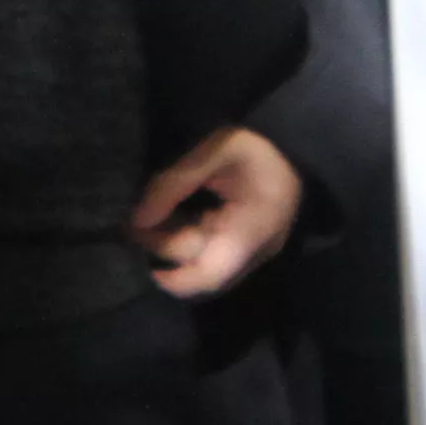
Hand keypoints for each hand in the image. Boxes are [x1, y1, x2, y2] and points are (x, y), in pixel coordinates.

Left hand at [133, 126, 303, 299]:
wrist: (296, 144)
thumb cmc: (259, 144)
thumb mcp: (217, 151)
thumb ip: (176, 182)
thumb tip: (136, 218)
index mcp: (251, 232)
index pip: (210, 275)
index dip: (172, 279)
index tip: (139, 263)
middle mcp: (252, 251)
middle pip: (198, 265)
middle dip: (161, 248)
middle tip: (129, 223)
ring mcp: (249, 249)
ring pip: (200, 259)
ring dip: (169, 242)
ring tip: (142, 218)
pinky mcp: (243, 240)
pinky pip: (208, 249)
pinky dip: (183, 235)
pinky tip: (163, 217)